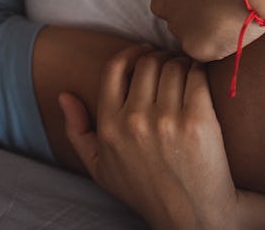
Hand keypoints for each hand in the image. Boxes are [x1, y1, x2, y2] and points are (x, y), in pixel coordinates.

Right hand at [60, 46, 238, 229]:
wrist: (194, 218)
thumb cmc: (146, 191)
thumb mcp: (100, 167)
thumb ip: (76, 131)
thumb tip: (64, 95)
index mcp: (110, 126)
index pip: (116, 68)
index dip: (131, 53)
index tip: (144, 52)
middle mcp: (135, 120)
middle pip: (147, 63)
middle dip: (159, 56)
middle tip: (169, 61)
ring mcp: (168, 120)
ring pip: (173, 67)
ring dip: (180, 62)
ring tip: (185, 69)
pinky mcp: (199, 122)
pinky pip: (196, 77)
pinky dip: (198, 71)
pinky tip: (199, 77)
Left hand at [145, 0, 264, 61]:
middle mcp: (159, 1)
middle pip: (174, 10)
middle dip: (195, 7)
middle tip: (225, 1)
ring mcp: (176, 27)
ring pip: (190, 32)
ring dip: (208, 26)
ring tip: (236, 13)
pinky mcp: (197, 47)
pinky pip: (208, 49)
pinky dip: (222, 43)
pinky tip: (239, 27)